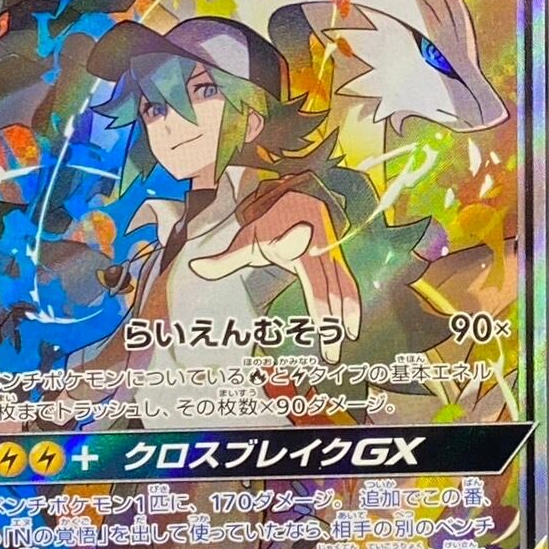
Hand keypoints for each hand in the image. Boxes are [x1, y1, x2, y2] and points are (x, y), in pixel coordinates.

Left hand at [189, 191, 360, 363]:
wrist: (301, 199)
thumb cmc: (271, 222)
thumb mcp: (247, 237)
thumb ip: (225, 259)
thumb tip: (196, 268)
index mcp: (291, 239)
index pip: (290, 247)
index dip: (293, 244)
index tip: (299, 243)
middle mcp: (315, 248)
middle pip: (324, 286)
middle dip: (327, 317)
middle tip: (325, 349)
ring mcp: (331, 255)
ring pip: (342, 288)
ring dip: (344, 318)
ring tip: (337, 348)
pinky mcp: (339, 261)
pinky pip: (348, 285)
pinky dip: (352, 308)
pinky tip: (352, 331)